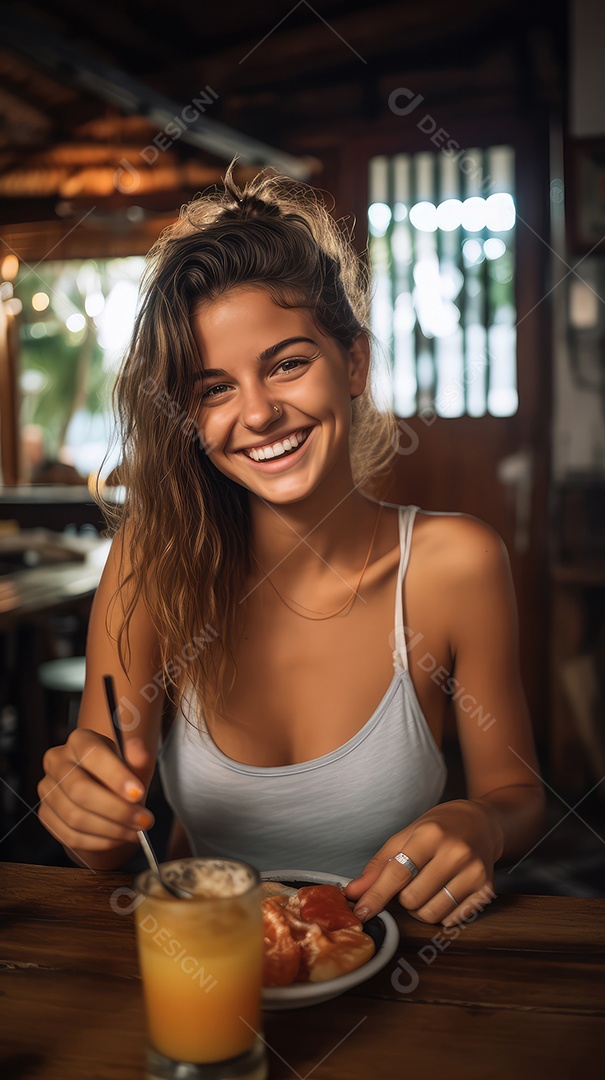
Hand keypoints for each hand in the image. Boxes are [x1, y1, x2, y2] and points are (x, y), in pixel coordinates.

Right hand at [37, 728, 154, 853]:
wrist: (103, 800)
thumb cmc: (120, 780)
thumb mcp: (134, 768)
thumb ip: (138, 761)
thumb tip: (138, 749)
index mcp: (80, 741)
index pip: (92, 754)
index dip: (115, 775)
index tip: (138, 794)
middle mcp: (58, 761)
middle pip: (79, 789)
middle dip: (117, 810)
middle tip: (143, 820)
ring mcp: (48, 788)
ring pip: (75, 816)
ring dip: (110, 829)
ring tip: (135, 831)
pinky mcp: (45, 814)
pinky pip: (70, 835)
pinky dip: (98, 842)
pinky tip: (117, 839)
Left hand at [344, 799, 502, 925]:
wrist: (482, 823)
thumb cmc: (440, 827)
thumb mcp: (406, 835)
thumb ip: (380, 865)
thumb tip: (354, 892)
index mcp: (431, 834)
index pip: (398, 874)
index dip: (376, 896)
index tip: (362, 912)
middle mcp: (456, 853)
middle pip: (412, 899)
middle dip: (402, 898)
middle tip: (409, 883)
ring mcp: (474, 873)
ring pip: (431, 914)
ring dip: (420, 908)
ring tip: (425, 888)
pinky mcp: (486, 890)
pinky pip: (452, 920)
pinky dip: (441, 913)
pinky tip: (443, 892)